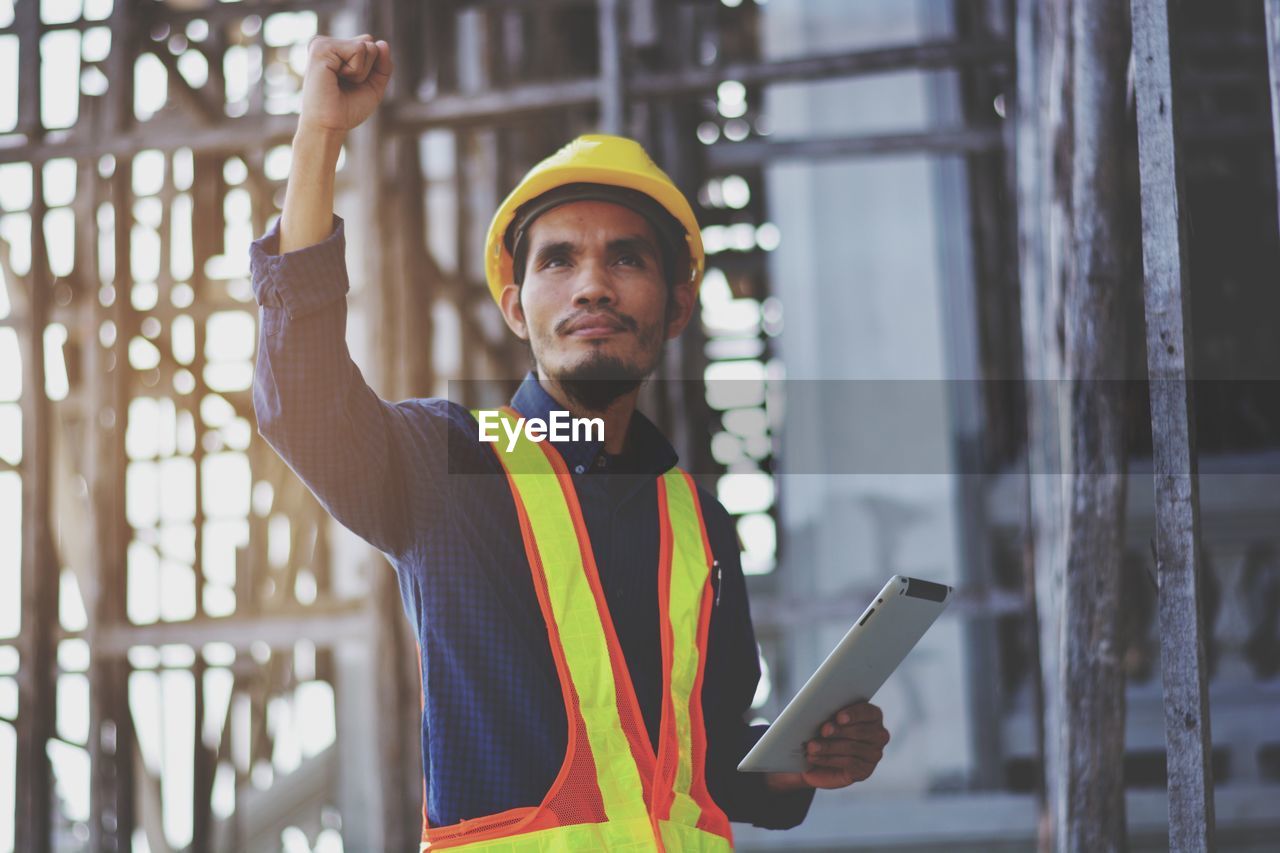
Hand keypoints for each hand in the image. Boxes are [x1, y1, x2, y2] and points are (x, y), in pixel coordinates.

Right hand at [298, 34, 393, 135]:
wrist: (329, 126)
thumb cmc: (347, 109)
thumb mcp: (373, 85)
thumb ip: (383, 64)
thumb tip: (382, 43)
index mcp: (337, 51)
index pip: (371, 46)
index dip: (372, 70)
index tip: (353, 85)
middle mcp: (329, 44)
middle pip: (371, 44)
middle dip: (368, 70)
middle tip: (346, 85)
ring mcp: (323, 43)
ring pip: (366, 46)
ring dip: (361, 72)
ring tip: (340, 83)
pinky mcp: (321, 47)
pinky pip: (359, 49)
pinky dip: (355, 70)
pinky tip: (335, 78)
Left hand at [765, 702, 889, 791]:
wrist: (818, 763)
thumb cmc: (825, 735)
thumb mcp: (827, 720)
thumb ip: (829, 714)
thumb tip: (822, 715)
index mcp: (872, 715)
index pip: (869, 711)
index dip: (854, 714)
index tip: (839, 717)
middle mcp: (878, 734)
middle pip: (860, 731)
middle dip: (839, 730)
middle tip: (823, 731)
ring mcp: (874, 754)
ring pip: (852, 747)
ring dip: (829, 746)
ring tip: (812, 746)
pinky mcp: (865, 770)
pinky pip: (848, 763)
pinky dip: (828, 759)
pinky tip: (814, 757)